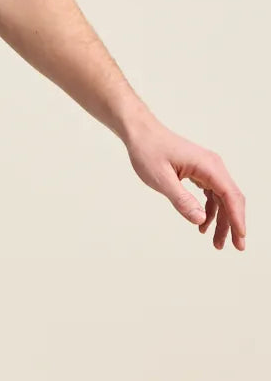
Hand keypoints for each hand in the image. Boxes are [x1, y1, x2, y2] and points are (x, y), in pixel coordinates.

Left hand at [125, 118, 245, 250]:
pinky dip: (210, 210)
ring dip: (221, 220)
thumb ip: (181, 200)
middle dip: (233, 224)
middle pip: (230, 199)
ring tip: (217, 242)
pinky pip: (211, 194)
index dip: (237, 219)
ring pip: (222, 198)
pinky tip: (203, 224)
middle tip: (234, 247)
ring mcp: (207, 168)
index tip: (240, 238)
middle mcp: (213, 166)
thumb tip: (200, 220)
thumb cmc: (148, 151)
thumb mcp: (162, 179)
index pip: (230, 196)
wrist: (140, 133)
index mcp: (208, 166)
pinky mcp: (200, 171)